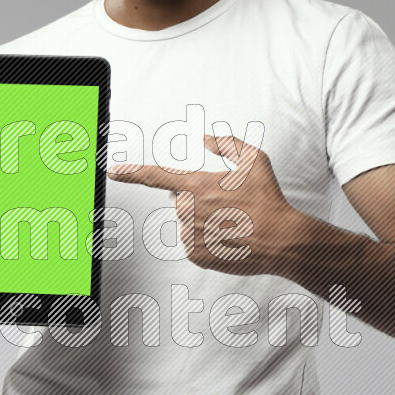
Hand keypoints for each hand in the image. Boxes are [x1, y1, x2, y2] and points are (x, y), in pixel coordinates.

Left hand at [107, 134, 298, 275]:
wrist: (280, 239)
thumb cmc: (268, 199)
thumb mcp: (253, 160)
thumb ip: (226, 144)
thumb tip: (207, 139)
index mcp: (197, 185)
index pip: (155, 176)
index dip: (132, 173)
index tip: (114, 171)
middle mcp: (188, 210)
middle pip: (180, 200)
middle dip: (197, 199)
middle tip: (226, 204)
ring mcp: (190, 234)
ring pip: (187, 222)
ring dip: (203, 220)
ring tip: (232, 222)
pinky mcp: (195, 254)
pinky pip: (193, 242)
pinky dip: (208, 239)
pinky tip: (228, 236)